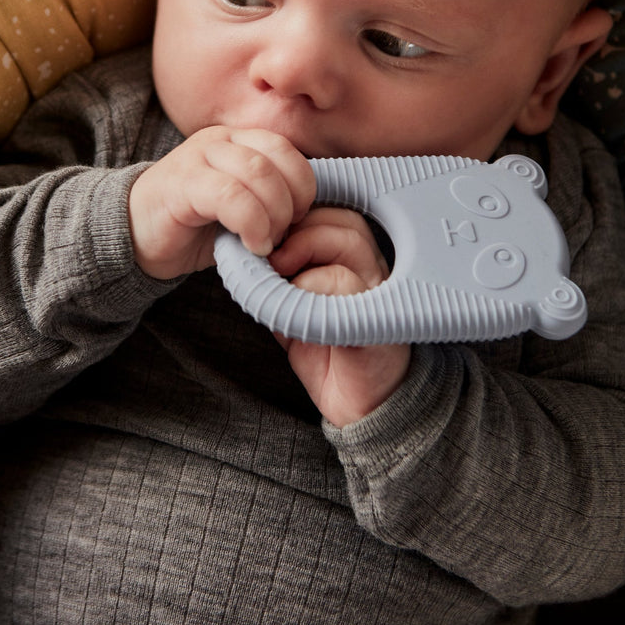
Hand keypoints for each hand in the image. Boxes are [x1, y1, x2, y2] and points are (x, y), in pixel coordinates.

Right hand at [128, 127, 315, 279]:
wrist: (131, 236)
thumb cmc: (191, 227)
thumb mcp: (240, 209)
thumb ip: (269, 200)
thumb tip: (310, 216)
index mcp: (236, 140)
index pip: (286, 148)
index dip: (302, 186)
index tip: (297, 220)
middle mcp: (218, 140)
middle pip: (276, 158)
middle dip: (291, 202)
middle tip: (282, 235)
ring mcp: (197, 157)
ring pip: (257, 172)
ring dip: (273, 215)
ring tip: (266, 243)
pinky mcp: (181, 183)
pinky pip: (230, 195)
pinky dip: (252, 223)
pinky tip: (252, 245)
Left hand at [270, 208, 410, 427]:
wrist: (360, 408)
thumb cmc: (328, 356)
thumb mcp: (293, 310)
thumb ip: (277, 281)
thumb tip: (246, 255)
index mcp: (355, 263)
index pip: (332, 216)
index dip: (297, 221)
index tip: (268, 243)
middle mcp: (372, 270)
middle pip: (343, 220)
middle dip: (298, 230)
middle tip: (271, 258)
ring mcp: (378, 291)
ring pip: (347, 240)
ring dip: (305, 251)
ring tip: (282, 275)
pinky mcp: (377, 316)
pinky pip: (344, 281)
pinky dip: (311, 286)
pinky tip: (297, 307)